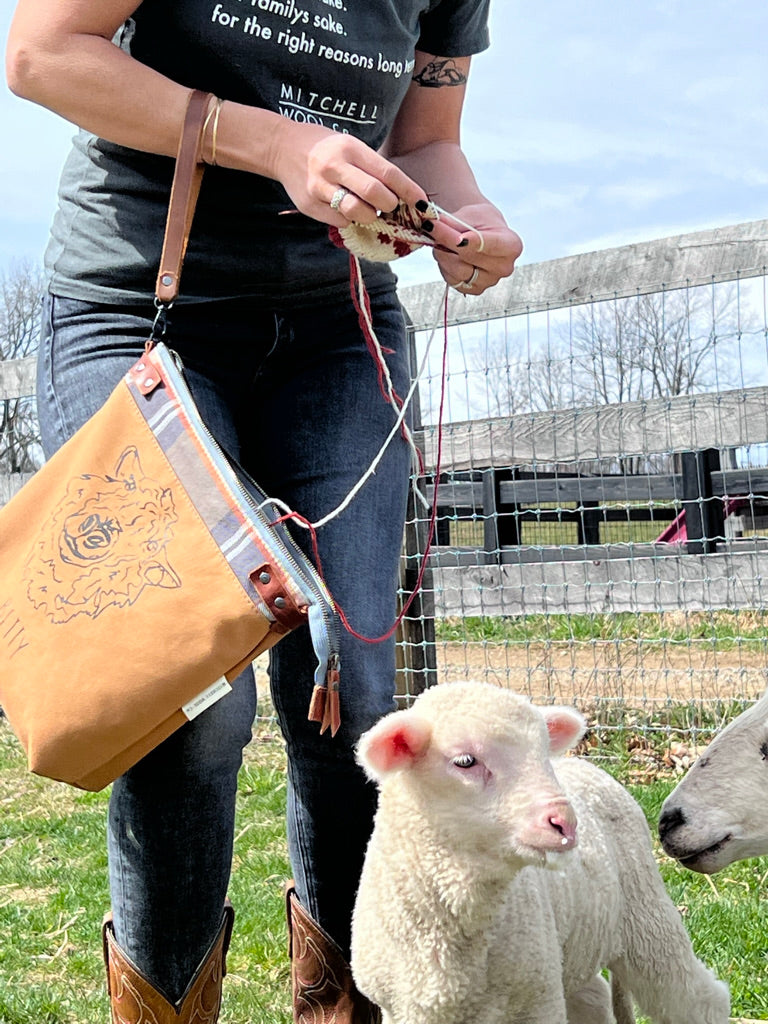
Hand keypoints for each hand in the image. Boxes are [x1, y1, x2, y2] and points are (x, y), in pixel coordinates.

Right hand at [270, 121, 429, 226]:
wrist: (282, 148)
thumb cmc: (325, 148)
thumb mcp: (350, 146)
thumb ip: (372, 169)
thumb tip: (401, 195)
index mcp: (350, 148)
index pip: (388, 173)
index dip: (409, 191)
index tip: (423, 204)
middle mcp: (335, 167)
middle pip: (375, 195)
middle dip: (389, 205)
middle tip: (388, 205)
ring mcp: (321, 188)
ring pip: (358, 212)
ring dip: (369, 215)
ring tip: (366, 208)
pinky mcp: (311, 206)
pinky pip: (340, 221)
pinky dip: (349, 219)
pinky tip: (344, 208)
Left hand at [429, 204, 522, 294]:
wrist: (482, 234)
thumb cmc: (481, 222)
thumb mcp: (471, 214)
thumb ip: (454, 222)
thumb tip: (432, 224)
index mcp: (512, 246)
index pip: (492, 245)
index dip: (474, 242)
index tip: (459, 238)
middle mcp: (504, 267)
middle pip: (471, 257)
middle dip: (448, 240)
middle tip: (431, 226)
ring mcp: (490, 282)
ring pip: (459, 271)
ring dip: (443, 254)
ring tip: (438, 239)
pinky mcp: (475, 290)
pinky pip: (453, 280)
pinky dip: (444, 266)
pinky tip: (445, 254)